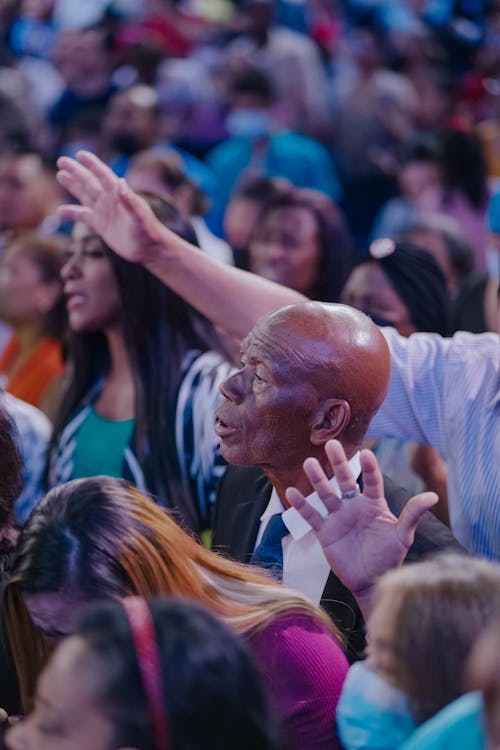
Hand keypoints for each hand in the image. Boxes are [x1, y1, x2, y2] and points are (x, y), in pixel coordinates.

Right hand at [56, 151, 168, 264]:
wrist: (149, 249)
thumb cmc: (148, 231)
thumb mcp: (140, 215)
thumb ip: (129, 200)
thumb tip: (120, 181)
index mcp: (119, 194)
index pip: (103, 175)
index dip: (92, 164)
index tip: (80, 154)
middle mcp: (110, 200)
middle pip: (90, 182)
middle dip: (76, 171)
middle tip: (61, 160)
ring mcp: (104, 212)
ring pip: (84, 195)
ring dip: (73, 185)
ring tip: (60, 175)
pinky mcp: (101, 225)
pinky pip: (83, 216)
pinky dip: (72, 213)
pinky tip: (60, 212)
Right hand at [285, 439, 436, 615]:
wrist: (371, 582)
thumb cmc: (389, 557)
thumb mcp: (402, 535)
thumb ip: (413, 514)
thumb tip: (433, 496)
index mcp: (373, 504)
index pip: (371, 480)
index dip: (369, 467)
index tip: (366, 453)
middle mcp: (354, 506)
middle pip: (344, 480)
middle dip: (338, 462)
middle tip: (331, 444)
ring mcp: (338, 517)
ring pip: (325, 493)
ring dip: (317, 479)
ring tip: (309, 463)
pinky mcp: (325, 531)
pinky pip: (311, 516)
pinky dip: (301, 505)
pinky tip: (291, 492)